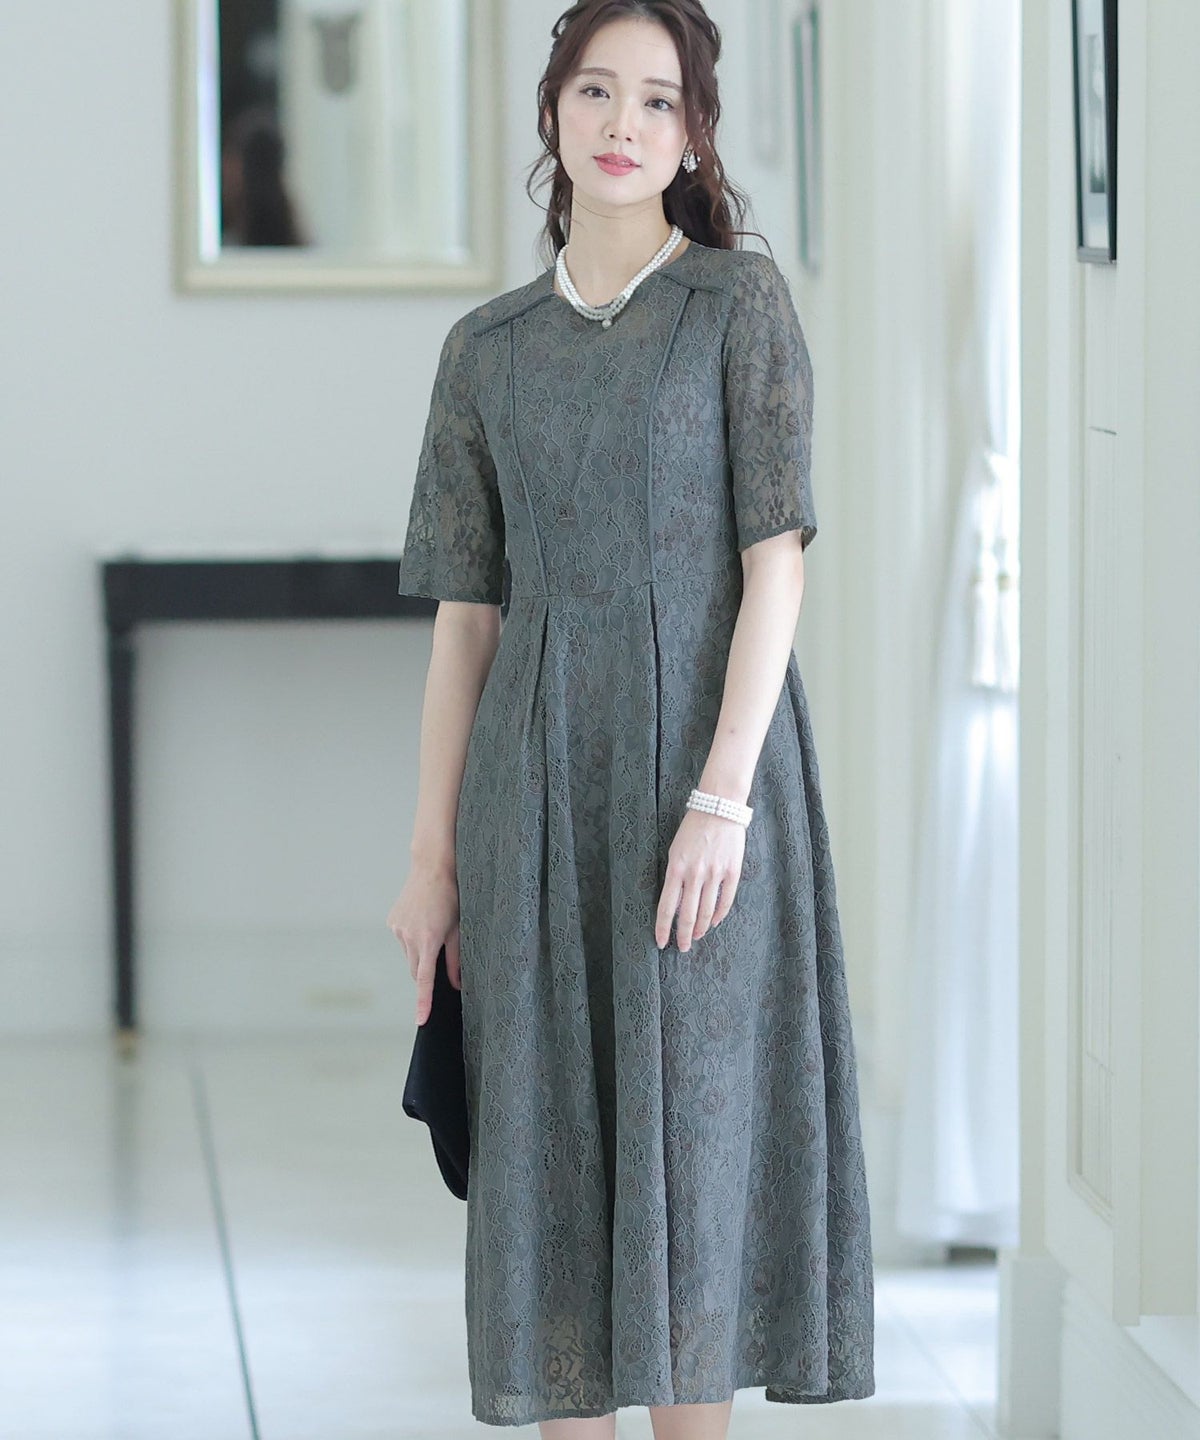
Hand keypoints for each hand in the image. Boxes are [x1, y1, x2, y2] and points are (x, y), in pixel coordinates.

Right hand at [386, 858, 461, 1025]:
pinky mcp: (392, 921)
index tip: (421, 1020)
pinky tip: (422, 919)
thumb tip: (456, 985)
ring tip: (433, 927)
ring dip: (420, 952)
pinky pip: (403, 940)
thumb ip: (457, 960)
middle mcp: (408, 937)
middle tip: (441, 956)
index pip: (424, 980)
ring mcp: (397, 929)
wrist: (432, 866)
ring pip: (409, 955)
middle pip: (415, 970)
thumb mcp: (459, 929)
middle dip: (426, 972)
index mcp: (428, 940)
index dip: (424, 1002)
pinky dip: (412, 938)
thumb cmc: (452, 897)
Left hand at [654, 808, 745, 951]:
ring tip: (697, 936)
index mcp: (676, 869)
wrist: (718, 808)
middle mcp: (695, 874)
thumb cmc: (693, 829)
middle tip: (682, 947)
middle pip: (687, 915)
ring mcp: (715, 874)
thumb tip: (676, 904)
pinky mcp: (732, 872)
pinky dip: (719, 915)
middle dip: (683, 935)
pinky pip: (725, 900)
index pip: (666, 907)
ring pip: (706, 912)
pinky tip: (714, 921)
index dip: (663, 928)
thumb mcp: (675, 851)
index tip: (662, 942)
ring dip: (701, 928)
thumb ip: (675, 877)